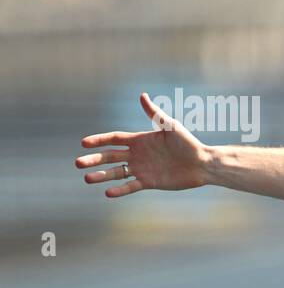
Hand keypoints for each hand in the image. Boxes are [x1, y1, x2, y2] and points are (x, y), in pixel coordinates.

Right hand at [76, 93, 209, 197]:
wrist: (203, 164)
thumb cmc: (189, 143)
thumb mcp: (170, 127)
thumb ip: (154, 114)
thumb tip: (142, 95)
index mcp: (140, 140)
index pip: (114, 139)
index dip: (99, 141)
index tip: (84, 143)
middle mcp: (137, 155)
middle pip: (110, 157)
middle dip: (94, 160)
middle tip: (78, 163)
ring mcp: (142, 169)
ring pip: (116, 173)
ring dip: (101, 175)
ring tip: (86, 179)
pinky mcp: (149, 182)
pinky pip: (130, 186)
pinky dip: (120, 190)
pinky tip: (107, 192)